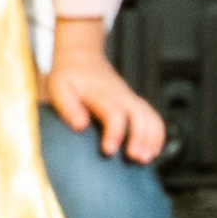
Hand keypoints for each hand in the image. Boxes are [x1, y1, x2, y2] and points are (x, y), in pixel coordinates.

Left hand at [42, 18, 170, 163]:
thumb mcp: (59, 88)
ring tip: (145, 159)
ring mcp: (131, 99)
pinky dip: (157, 136)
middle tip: (134, 158)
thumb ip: (67, 107)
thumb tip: (80, 126)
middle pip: (140, 116)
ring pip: (151, 117)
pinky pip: (154, 118)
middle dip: (141, 138)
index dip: (114, 134)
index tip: (108, 151)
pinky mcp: (136, 104)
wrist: (82, 58)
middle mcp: (121, 97)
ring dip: (152, 139)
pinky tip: (151, 152)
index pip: (114, 114)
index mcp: (101, 94)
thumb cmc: (70, 76)